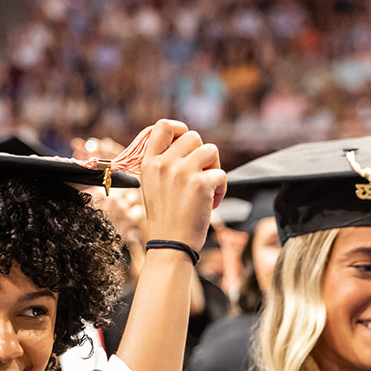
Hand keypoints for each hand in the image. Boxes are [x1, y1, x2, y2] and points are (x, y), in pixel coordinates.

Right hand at [136, 119, 226, 249]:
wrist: (170, 244)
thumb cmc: (165, 218)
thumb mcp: (152, 186)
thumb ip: (163, 163)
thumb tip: (183, 142)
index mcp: (149, 163)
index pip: (163, 126)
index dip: (180, 128)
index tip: (186, 141)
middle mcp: (164, 164)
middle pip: (193, 136)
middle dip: (202, 154)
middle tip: (200, 174)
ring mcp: (182, 172)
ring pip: (211, 150)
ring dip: (214, 168)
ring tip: (207, 189)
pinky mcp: (201, 184)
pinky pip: (221, 173)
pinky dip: (221, 188)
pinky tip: (211, 203)